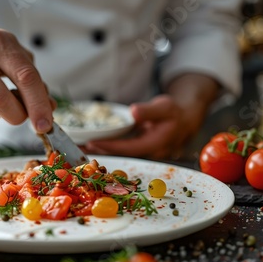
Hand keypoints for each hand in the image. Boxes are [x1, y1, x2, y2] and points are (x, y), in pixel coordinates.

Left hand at [83, 74, 218, 159]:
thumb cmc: (175, 112)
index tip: (92, 143)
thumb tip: (134, 112)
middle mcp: (148, 153)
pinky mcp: (138, 149)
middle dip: (99, 152)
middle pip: (120, 154)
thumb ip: (149, 111)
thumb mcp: (164, 107)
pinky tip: (92, 145)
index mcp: (156, 144)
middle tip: (77, 149)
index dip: (110, 146)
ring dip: (100, 152)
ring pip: (119, 154)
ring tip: (78, 149)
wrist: (185, 118)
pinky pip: (120, 150)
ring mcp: (143, 152)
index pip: (129, 147)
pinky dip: (106, 148)